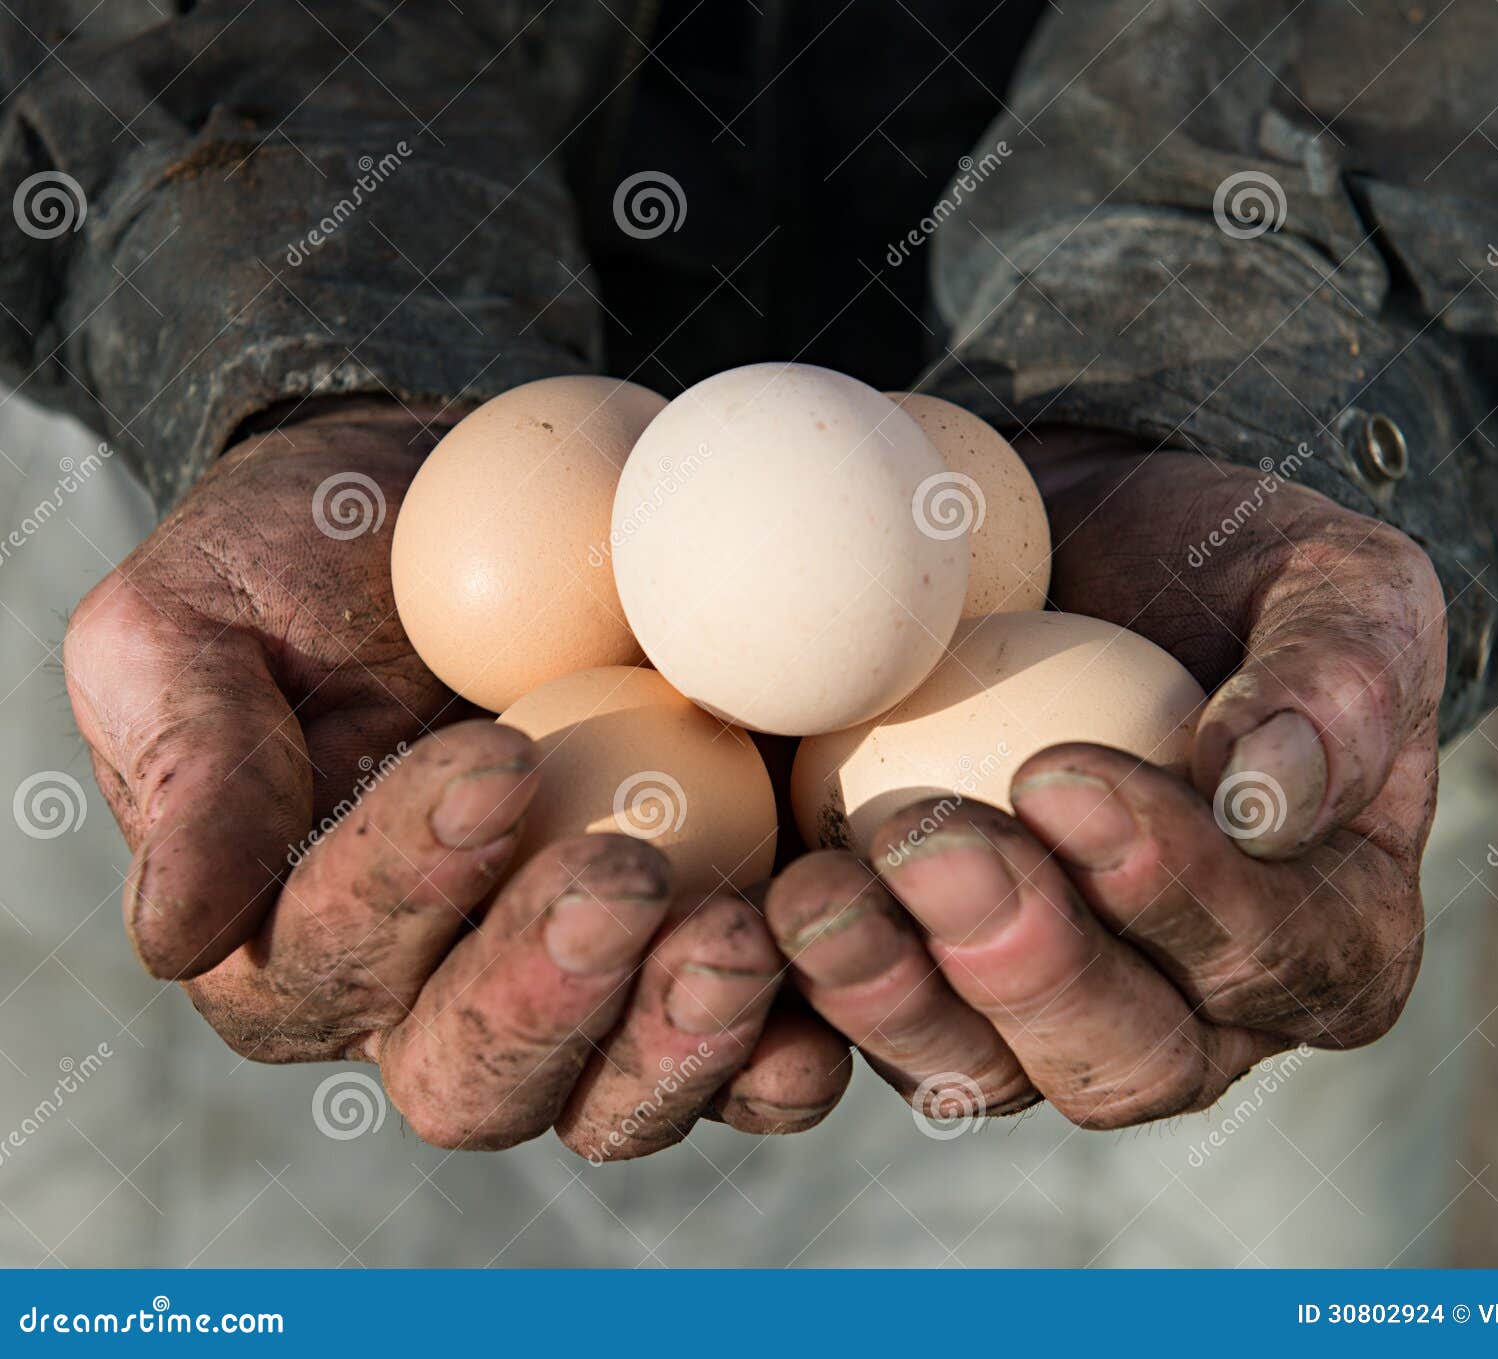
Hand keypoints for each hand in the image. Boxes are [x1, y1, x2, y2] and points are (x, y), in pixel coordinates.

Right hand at [65, 402, 848, 1152]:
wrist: (475, 509)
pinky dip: (803, 1028)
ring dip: (683, 1040)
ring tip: (742, 939)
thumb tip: (178, 934)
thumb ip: (187, 761)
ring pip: (620, 1094)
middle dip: (548, 991)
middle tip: (621, 874)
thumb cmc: (310, 559)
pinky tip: (842, 979)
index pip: (337, 956)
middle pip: (478, 1075)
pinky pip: (756, 1042)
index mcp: (306, 944)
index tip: (493, 755)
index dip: (407, 880)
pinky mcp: (701, 949)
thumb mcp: (198, 618)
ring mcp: (588, 993)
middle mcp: (440, 1000)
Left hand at [766, 439, 1444, 1128]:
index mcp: (1318, 942)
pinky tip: (746, 929)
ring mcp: (1038, 1021)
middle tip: (930, 845)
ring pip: (976, 1072)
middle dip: (1022, 964)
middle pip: (1118, 1059)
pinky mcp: (918, 992)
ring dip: (889, 995)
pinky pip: (861, 1037)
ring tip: (812, 895)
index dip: (1170, 887)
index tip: (1059, 773)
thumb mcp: (1335, 585)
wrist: (1078, 563)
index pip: (1266, 955)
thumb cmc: (1228, 575)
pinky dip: (798, 1003)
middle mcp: (1187, 1016)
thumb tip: (1267, 792)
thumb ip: (1341, 678)